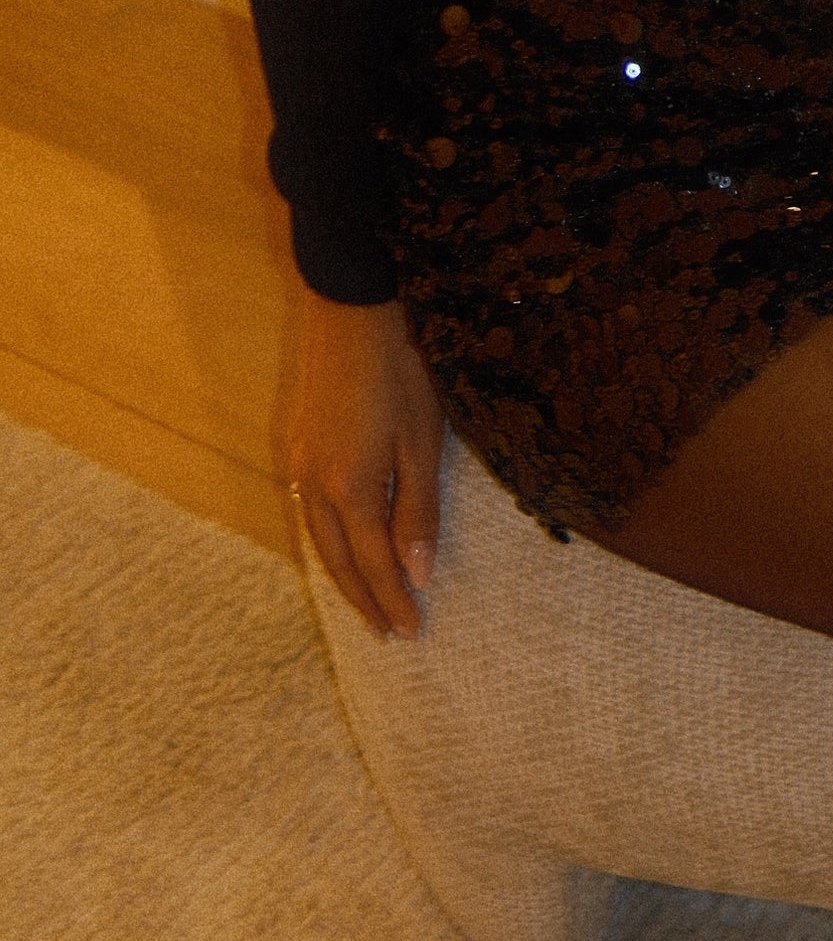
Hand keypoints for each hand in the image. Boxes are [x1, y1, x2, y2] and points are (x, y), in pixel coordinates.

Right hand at [289, 294, 445, 639]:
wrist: (352, 307)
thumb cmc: (401, 368)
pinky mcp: (300, 446)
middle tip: (390, 633)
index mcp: (349, 489)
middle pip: (340, 562)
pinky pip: (311, 515)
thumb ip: (418, 510)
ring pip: (320, 541)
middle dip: (366, 601)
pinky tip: (344, 549)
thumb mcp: (423, 441)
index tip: (414, 632)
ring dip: (345, 577)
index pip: (375, 564)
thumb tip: (417, 574)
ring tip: (369, 604)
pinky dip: (329, 545)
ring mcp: (302, 465)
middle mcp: (315, 485)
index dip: (394, 601)